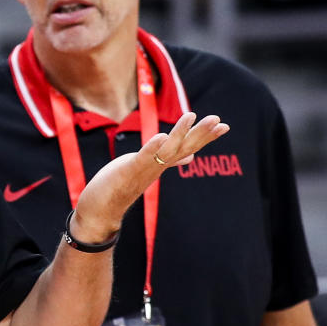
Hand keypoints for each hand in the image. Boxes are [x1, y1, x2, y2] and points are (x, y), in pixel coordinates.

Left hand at [72, 113, 228, 240]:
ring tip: (192, 115)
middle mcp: (157, 167)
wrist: (101, 210)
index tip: (224, 125)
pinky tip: (160, 136)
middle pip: (183, 148)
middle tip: (220, 119)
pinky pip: (142, 159)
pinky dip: (152, 149)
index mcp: (162, 163)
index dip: (205, 137)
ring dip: (179, 134)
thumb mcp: (148, 168)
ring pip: (167, 151)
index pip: (188, 147)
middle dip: (201, 134)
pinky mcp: (128, 171)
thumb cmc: (123, 186)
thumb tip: (191, 156)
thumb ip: (170, 160)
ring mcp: (144, 169)